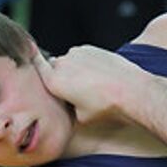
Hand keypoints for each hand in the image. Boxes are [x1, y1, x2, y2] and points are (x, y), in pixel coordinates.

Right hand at [32, 45, 149, 123]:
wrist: (130, 90)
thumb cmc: (105, 107)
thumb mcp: (81, 118)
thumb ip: (67, 108)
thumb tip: (68, 106)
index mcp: (54, 82)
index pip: (36, 69)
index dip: (37, 71)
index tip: (38, 74)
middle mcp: (62, 64)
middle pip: (53, 67)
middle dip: (60, 76)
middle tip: (73, 90)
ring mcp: (76, 53)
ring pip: (69, 60)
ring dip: (74, 69)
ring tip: (90, 83)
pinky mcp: (90, 48)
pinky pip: (82, 55)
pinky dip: (86, 62)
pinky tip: (98, 75)